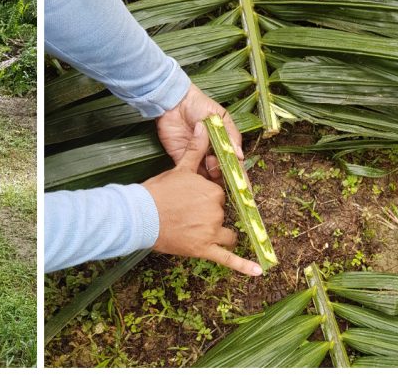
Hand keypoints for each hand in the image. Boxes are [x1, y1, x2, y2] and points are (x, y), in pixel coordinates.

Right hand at [142, 122, 262, 275]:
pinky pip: (227, 259)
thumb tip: (204, 126)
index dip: (204, 198)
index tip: (190, 199)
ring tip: (199, 232)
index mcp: (213, 191)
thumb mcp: (179, 169)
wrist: (139, 216)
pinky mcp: (203, 249)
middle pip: (221, 214)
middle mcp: (216, 211)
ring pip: (226, 234)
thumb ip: (195, 149)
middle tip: (185, 214)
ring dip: (218, 233)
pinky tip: (258, 271)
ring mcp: (211, 232)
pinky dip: (244, 266)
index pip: (218, 196)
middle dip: (207, 215)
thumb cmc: (158, 192)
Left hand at [157, 83, 243, 181]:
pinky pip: (189, 171)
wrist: (174, 102)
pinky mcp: (181, 158)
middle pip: (219, 170)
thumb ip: (230, 135)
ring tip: (209, 162)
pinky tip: (198, 166)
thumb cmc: (199, 105)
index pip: (232, 161)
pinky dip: (194, 173)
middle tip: (219, 164)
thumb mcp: (220, 117)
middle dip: (222, 172)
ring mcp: (196, 156)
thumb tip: (239, 156)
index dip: (236, 170)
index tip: (240, 177)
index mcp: (222, 143)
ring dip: (209, 173)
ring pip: (205, 174)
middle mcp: (210, 152)